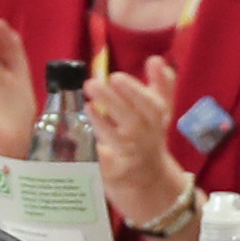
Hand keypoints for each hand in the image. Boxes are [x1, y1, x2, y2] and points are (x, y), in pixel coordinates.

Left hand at [86, 54, 189, 232]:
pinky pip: (102, 165)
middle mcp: (146, 139)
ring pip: (119, 141)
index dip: (135, 91)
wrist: (149, 181)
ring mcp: (130, 159)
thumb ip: (160, 85)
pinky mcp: (115, 175)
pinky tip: (78, 139)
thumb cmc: (148, 137)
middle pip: (134, 122)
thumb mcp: (159, 112)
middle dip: (114, 102)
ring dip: (102, 123)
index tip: (115, 76)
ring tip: (86, 105)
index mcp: (156, 121)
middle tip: (92, 83)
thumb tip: (156, 59)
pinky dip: (93, 153)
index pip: (151, 105)